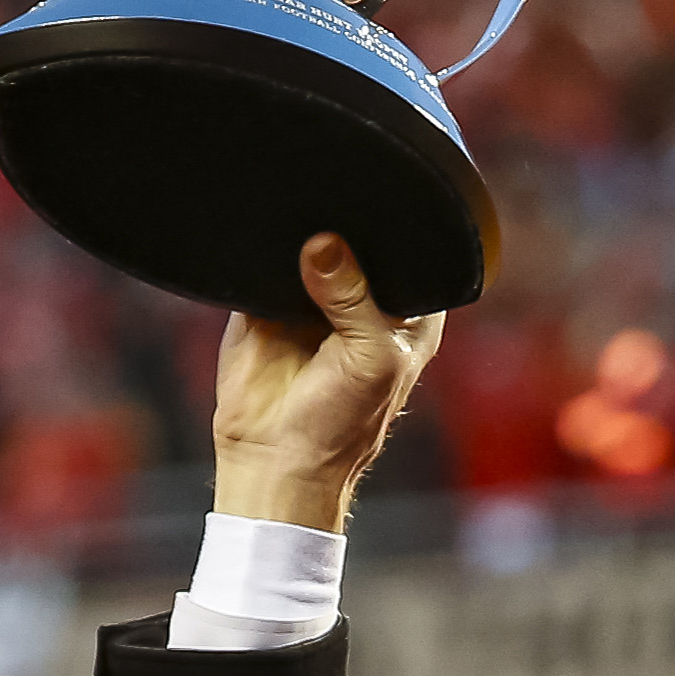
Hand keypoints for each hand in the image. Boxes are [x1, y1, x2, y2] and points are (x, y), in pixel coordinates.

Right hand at [210, 233, 443, 534]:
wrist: (274, 459)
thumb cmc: (340, 423)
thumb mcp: (370, 357)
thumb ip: (354, 297)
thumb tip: (322, 244)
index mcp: (408, 311)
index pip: (412, 250)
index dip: (398, 231)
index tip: (378, 215)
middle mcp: (363, 298)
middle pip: (359, 239)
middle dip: (343, 227)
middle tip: (328, 220)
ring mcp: (313, 296)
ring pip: (311, 243)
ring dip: (300, 236)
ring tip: (294, 232)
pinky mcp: (266, 300)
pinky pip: (264, 261)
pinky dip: (262, 252)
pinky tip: (264, 247)